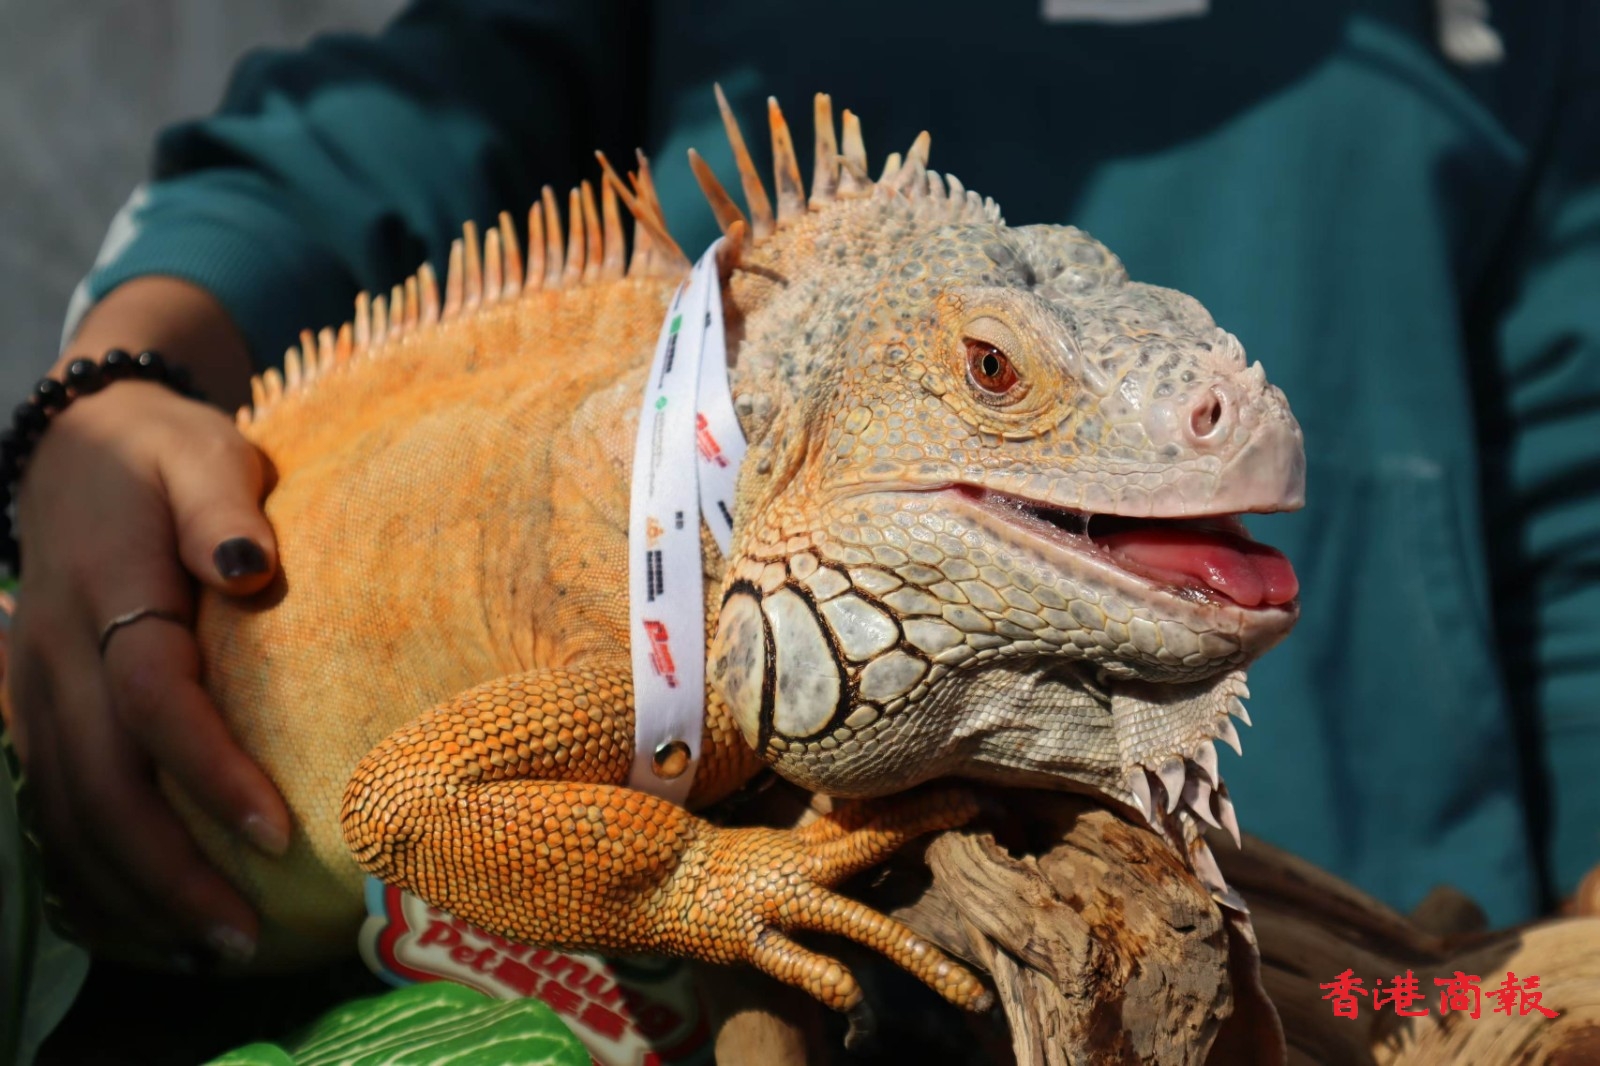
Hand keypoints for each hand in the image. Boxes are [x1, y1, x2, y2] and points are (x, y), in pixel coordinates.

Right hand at [5, 278, 289, 963]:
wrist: (79, 446)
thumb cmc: (165, 456)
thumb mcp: (205, 452)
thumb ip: (225, 506)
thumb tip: (250, 568)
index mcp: (110, 592)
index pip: (153, 700)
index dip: (209, 770)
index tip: (275, 831)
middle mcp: (57, 651)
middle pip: (100, 782)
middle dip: (168, 869)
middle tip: (242, 936)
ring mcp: (34, 685)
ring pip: (65, 809)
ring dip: (129, 888)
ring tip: (206, 947)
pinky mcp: (34, 707)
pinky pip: (49, 803)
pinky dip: (90, 869)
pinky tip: (142, 916)